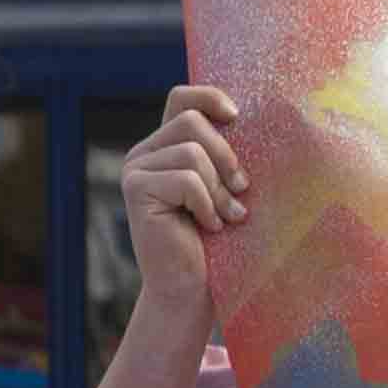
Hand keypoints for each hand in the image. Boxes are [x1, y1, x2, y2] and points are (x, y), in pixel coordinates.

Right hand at [120, 86, 250, 300]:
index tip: (237, 117)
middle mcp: (145, 152)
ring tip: (226, 217)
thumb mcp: (228, 190)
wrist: (192, 289)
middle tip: (241, 191)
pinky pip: (185, 180)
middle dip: (226, 157)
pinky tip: (208, 227)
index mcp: (167, 145)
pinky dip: (206, 205)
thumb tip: (252, 123)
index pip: (182, 98)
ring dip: (219, 189)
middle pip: (193, 122)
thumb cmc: (218, 243)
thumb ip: (226, 158)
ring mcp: (136, 169)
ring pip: (192, 153)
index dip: (210, 98)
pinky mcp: (136, 189)